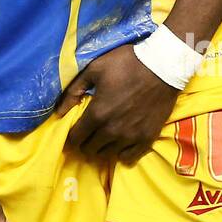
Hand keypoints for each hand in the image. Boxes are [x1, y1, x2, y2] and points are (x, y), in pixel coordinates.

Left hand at [57, 44, 177, 164]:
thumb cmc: (126, 64)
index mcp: (97, 113)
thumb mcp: (94, 69)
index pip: (76, 137)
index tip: (72, 132)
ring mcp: (131, 137)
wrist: (163, 67)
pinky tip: (120, 143)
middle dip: (85, 142)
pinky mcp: (147, 139)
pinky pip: (128, 158)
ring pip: (107, 155)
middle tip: (88, 133)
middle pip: (89, 149)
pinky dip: (121, 153)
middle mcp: (112, 130)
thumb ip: (74, 90)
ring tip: (103, 137)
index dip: (71, 136)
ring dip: (102, 147)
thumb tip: (58, 111)